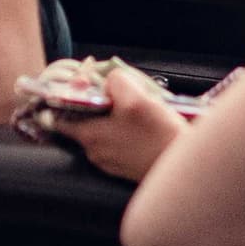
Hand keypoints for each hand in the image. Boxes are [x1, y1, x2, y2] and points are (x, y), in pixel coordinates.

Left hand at [61, 64, 184, 182]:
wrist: (185, 168)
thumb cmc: (159, 136)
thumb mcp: (136, 97)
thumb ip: (115, 81)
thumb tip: (109, 78)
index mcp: (90, 136)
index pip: (59, 116)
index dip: (67, 95)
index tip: (79, 84)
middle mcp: (95, 152)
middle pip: (85, 119)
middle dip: (99, 101)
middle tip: (119, 91)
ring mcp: (110, 161)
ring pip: (103, 129)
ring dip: (115, 114)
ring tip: (137, 106)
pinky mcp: (125, 166)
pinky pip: (118, 140)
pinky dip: (125, 129)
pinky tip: (144, 123)